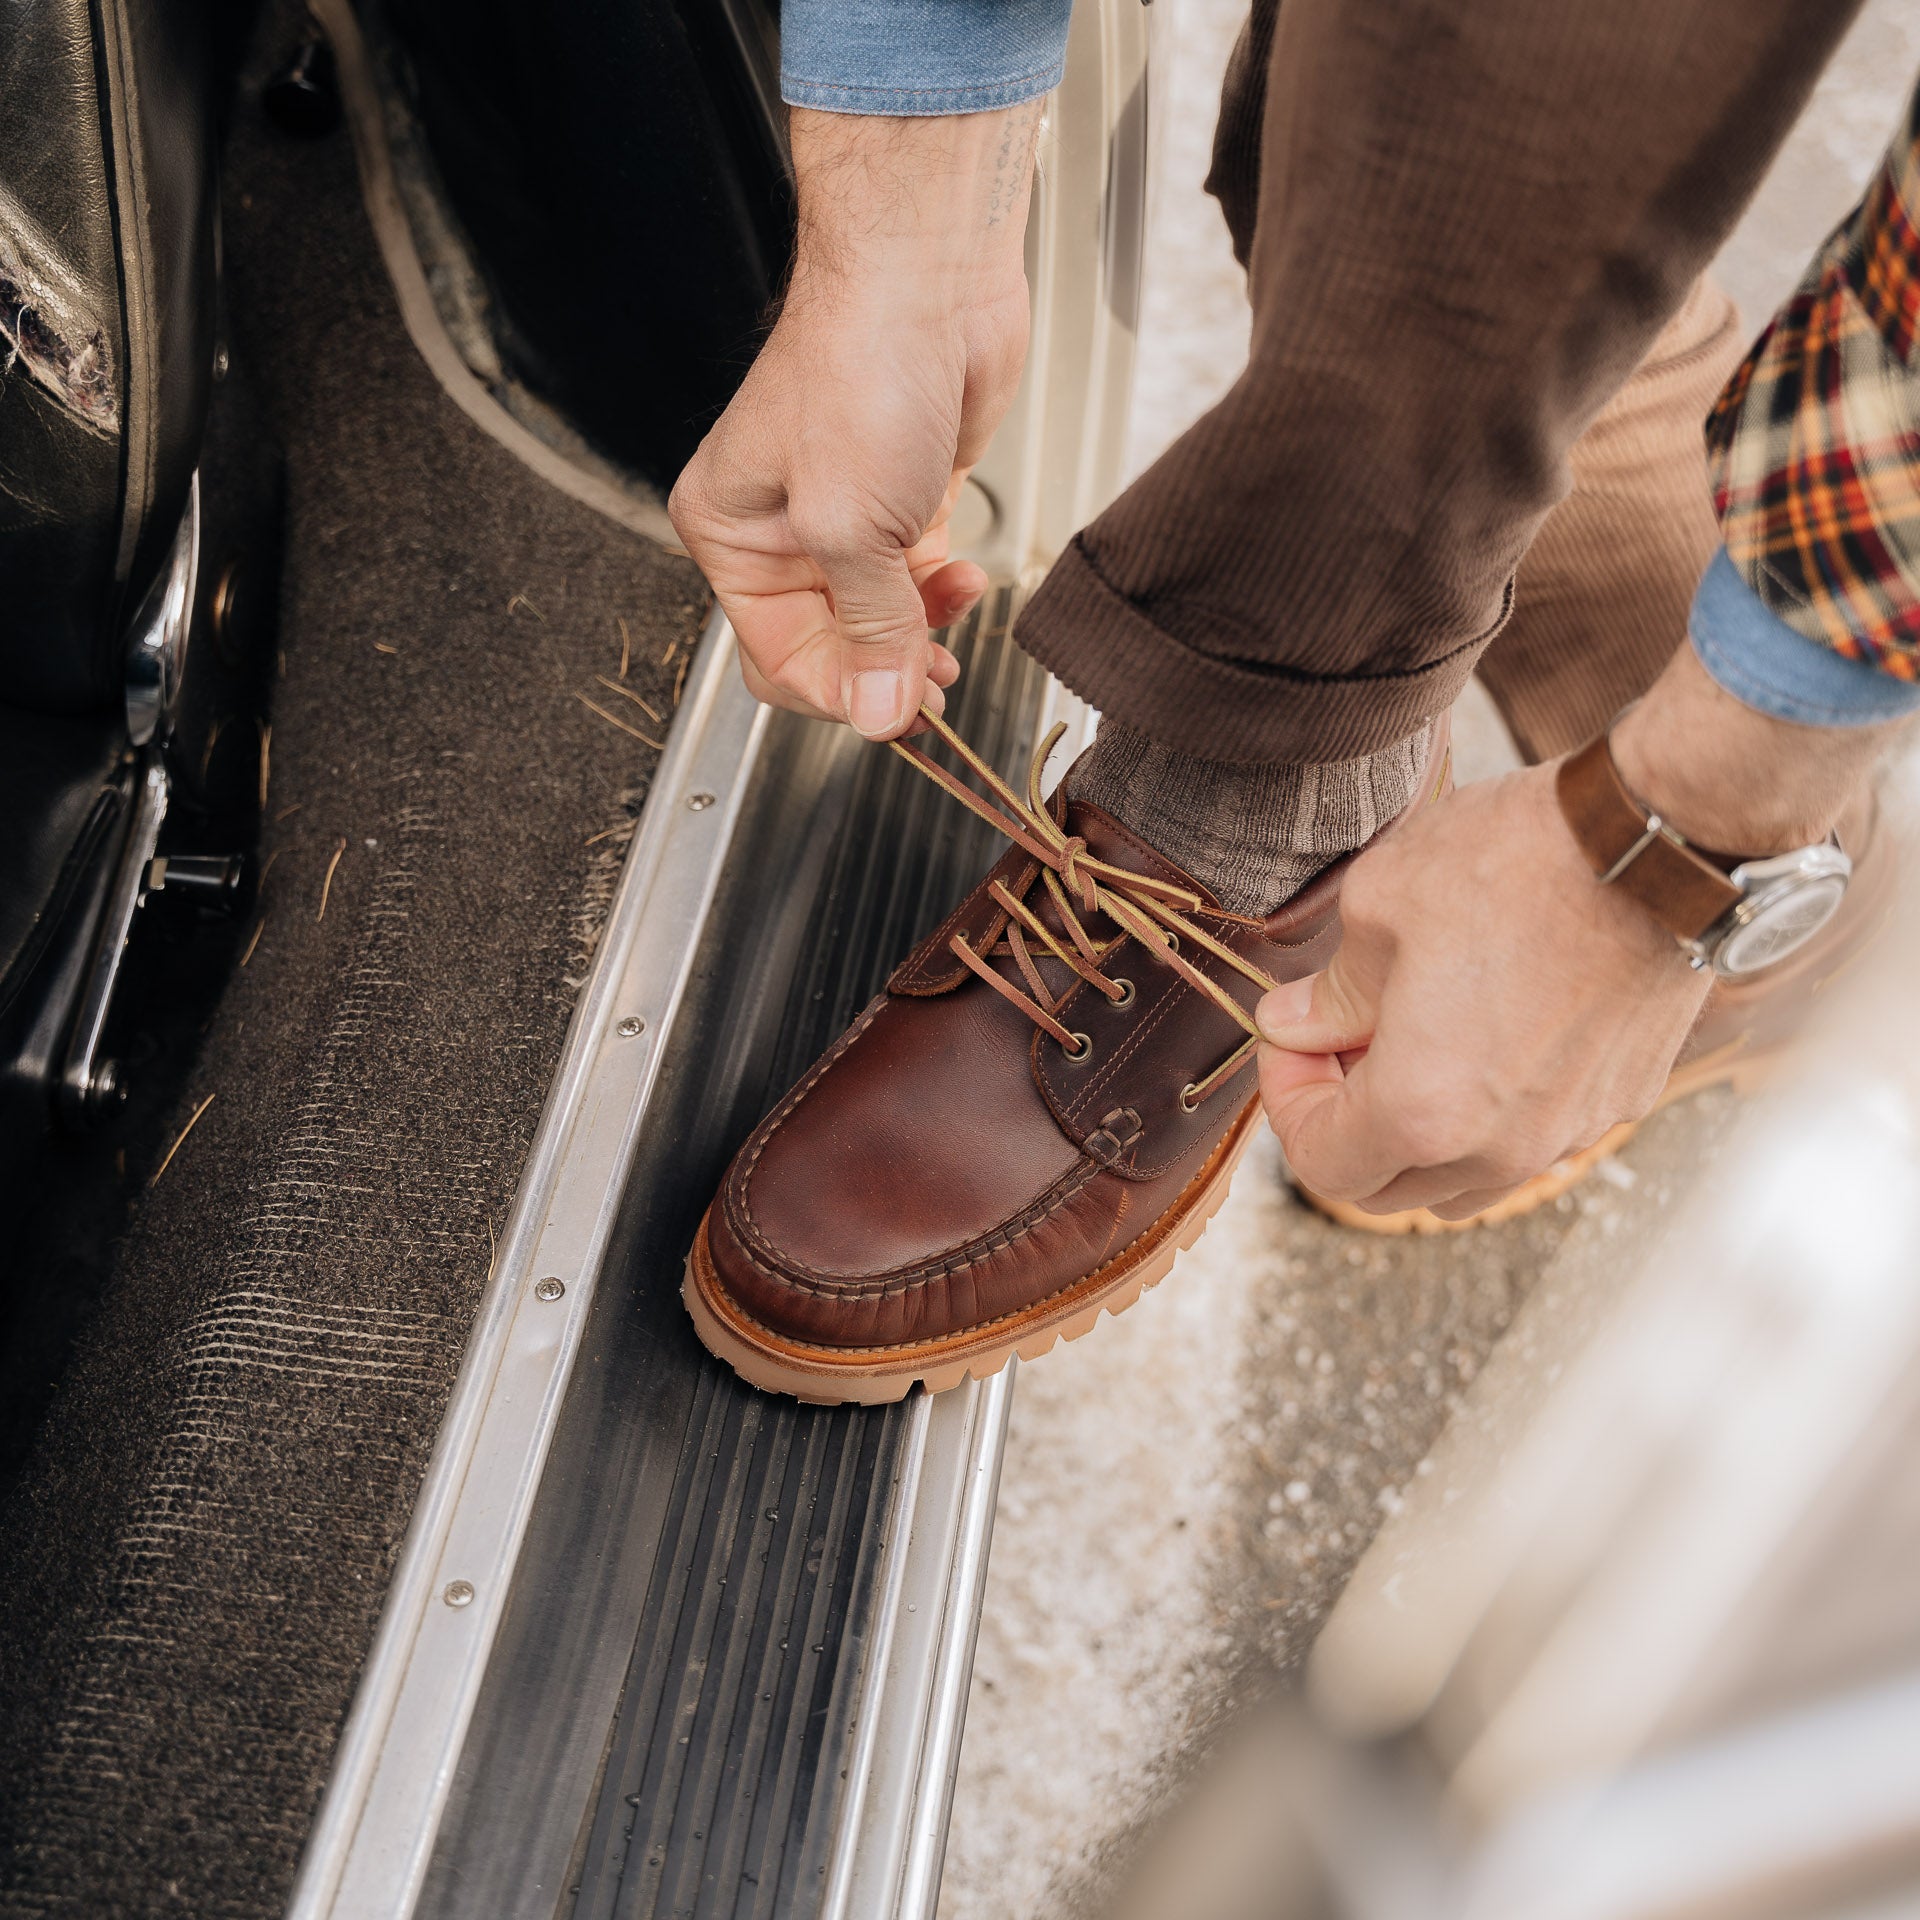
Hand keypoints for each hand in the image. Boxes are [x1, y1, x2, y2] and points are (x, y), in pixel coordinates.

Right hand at [669, 104, 1040, 737]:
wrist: (927, 276)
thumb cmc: (859, 364)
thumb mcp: (851, 524)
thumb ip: (870, 628)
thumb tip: (877, 712)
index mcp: (731, 535)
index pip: (776, 658)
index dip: (837, 692)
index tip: (893, 707)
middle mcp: (780, 532)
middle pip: (829, 647)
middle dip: (882, 671)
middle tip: (935, 690)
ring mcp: (844, 517)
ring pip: (879, 620)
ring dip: (920, 639)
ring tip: (954, 640)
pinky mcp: (901, 500)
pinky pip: (916, 581)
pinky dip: (943, 595)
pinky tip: (967, 581)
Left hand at [1253, 642, 1895, 1218]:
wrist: (1655, 841)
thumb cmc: (1512, 864)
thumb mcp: (1378, 907)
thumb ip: (1327, 992)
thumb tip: (1292, 1025)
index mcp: (1422, 1111)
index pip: (1321, 1163)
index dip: (1290, 1102)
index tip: (1296, 1038)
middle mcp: (1499, 1148)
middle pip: (1386, 1188)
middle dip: (1345, 1123)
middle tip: (1340, 1038)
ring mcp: (1571, 1132)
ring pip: (1462, 1179)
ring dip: (1417, 1131)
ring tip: (1410, 1037)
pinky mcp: (1622, 1101)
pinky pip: (1532, 1141)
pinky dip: (1489, 1113)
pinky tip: (1484, 1030)